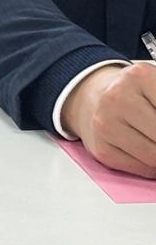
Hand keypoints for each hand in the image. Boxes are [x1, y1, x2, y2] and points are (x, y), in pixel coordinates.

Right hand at [61, 63, 155, 177]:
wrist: (95, 98)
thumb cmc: (136, 95)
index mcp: (140, 76)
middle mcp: (118, 98)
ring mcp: (106, 123)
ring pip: (155, 157)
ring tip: (153, 138)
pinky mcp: (101, 148)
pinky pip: (143, 168)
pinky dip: (152, 165)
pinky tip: (146, 148)